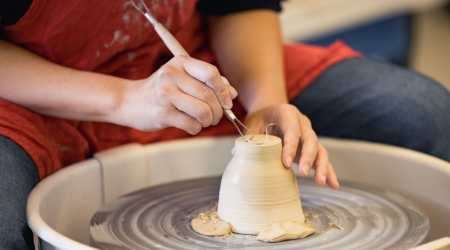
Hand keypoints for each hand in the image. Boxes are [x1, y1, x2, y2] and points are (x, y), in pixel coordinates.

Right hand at [113, 56, 236, 133]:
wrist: (129, 101)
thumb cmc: (161, 90)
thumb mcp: (182, 78)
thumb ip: (207, 82)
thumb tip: (232, 94)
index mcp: (181, 63)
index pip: (211, 73)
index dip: (224, 90)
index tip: (227, 102)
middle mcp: (172, 76)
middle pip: (209, 95)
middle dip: (218, 110)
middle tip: (215, 116)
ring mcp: (166, 95)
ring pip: (203, 111)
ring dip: (209, 121)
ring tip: (204, 121)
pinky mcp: (162, 114)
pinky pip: (192, 125)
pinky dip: (197, 128)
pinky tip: (191, 126)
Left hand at [245, 104, 339, 188]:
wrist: (269, 112)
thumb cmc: (259, 120)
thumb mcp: (251, 125)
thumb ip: (250, 140)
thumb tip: (242, 157)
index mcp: (287, 113)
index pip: (291, 129)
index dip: (290, 146)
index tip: (285, 163)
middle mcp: (302, 123)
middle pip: (310, 139)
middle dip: (308, 157)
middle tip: (303, 173)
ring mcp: (309, 135)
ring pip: (320, 150)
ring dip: (322, 166)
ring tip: (320, 182)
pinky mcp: (312, 148)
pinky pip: (322, 159)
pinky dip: (329, 172)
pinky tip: (333, 185)